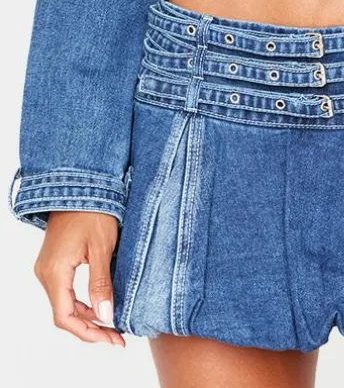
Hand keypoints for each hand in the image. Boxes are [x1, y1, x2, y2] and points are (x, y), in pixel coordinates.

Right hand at [33, 210, 125, 345]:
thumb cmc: (93, 211)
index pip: (65, 317)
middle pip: (64, 314)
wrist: (80, 185)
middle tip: (117, 335)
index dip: (88, 333)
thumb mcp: (102, 247)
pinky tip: (100, 304)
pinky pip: (65, 291)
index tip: (112, 338)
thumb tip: (106, 316)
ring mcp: (48, 268)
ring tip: (113, 323)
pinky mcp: (54, 263)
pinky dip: (82, 303)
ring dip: (87, 316)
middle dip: (91, 328)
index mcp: (55, 272)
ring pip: (64, 304)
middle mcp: (46, 274)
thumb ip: (101, 283)